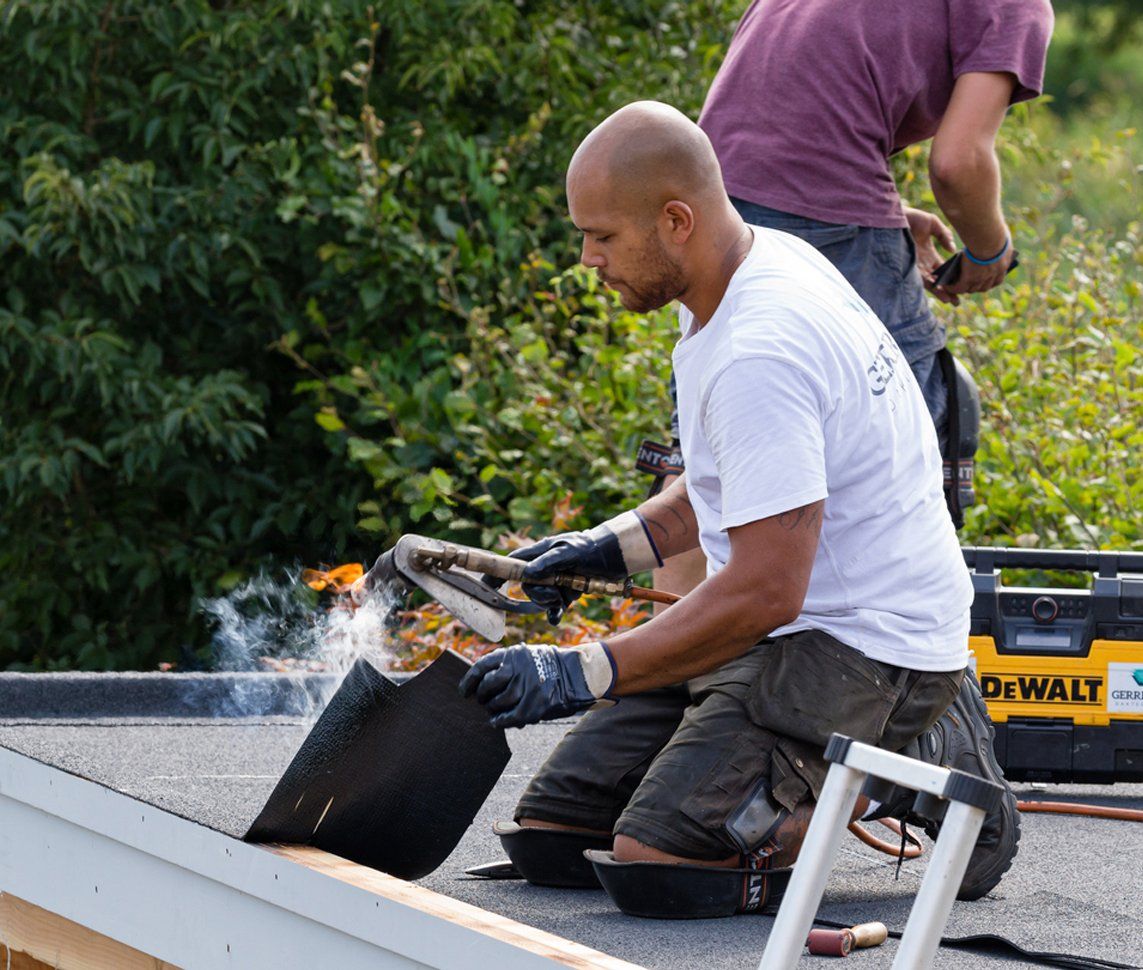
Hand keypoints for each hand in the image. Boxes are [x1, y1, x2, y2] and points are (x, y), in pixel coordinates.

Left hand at [458, 642, 616, 728]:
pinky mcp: (534, 705)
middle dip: (482, 696)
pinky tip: (497, 721)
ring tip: (494, 710)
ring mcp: (526, 687)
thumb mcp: (525, 656)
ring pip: (497, 703)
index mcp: (512, 654)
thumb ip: (504, 665)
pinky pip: (509, 717)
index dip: (469, 681)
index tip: (464, 691)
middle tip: (483, 701)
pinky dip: (499, 721)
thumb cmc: (547, 666)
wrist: (575, 675)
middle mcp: (517, 669)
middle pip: (487, 686)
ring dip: (492, 709)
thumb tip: (480, 683)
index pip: (481, 667)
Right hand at [495, 511, 660, 623]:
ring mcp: (555, 580)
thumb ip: (548, 563)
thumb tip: (527, 575)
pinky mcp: (566, 591)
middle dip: (540, 595)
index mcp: (540, 553)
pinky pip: (554, 607)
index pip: (512, 564)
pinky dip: (555, 613)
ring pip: (541, 599)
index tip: (484, 586)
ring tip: (568, 596)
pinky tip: (557, 617)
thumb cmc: (591, 548)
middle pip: (528, 588)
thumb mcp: (569, 552)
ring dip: (552, 602)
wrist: (614, 556)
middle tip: (557, 593)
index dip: (497, 574)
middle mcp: (544, 568)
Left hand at [904, 207, 956, 304]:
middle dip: (947, 290)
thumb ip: (944, 235)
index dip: (952, 278)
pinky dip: (929, 283)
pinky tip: (937, 289)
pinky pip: (920, 277)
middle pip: (937, 280)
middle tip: (957, 302)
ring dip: (939, 291)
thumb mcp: (933, 223)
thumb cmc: (913, 218)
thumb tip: (952, 249)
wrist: (896, 216)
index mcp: (929, 254)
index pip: (943, 269)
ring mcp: (915, 264)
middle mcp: (922, 262)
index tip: (961, 286)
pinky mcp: (908, 264)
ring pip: (929, 282)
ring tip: (949, 300)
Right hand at [940, 239, 1014, 303]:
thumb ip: (998, 246)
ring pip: (970, 289)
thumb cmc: (995, 231)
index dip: (988, 282)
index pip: (996, 281)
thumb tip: (994, 243)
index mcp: (1003, 267)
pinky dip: (951, 288)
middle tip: (966, 284)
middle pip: (982, 288)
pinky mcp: (969, 278)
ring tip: (953, 285)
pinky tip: (945, 285)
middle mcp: (993, 276)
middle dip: (974, 287)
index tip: (983, 281)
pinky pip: (958, 288)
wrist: (989, 236)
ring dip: (962, 289)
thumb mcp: (1001, 239)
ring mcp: (981, 278)